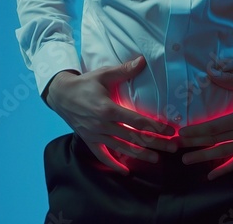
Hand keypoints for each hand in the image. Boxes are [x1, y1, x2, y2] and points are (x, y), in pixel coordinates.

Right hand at [46, 56, 176, 175]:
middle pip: (134, 137)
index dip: (156, 127)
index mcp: (108, 109)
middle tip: (172, 148)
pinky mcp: (88, 140)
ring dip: (140, 155)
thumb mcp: (104, 74)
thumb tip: (143, 60)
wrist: (60, 95)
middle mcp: (102, 125)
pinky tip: (125, 171)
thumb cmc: (85, 83)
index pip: (137, 121)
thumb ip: (124, 70)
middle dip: (155, 144)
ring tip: (156, 159)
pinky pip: (102, 156)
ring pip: (121, 148)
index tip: (171, 131)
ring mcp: (95, 135)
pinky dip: (113, 165)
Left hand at [177, 68, 232, 179]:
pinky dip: (225, 169)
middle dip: (195, 144)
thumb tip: (210, 72)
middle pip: (216, 141)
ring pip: (225, 153)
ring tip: (187, 160)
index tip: (182, 132)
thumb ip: (230, 80)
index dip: (197, 131)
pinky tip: (212, 175)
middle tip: (177, 146)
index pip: (215, 127)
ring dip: (205, 157)